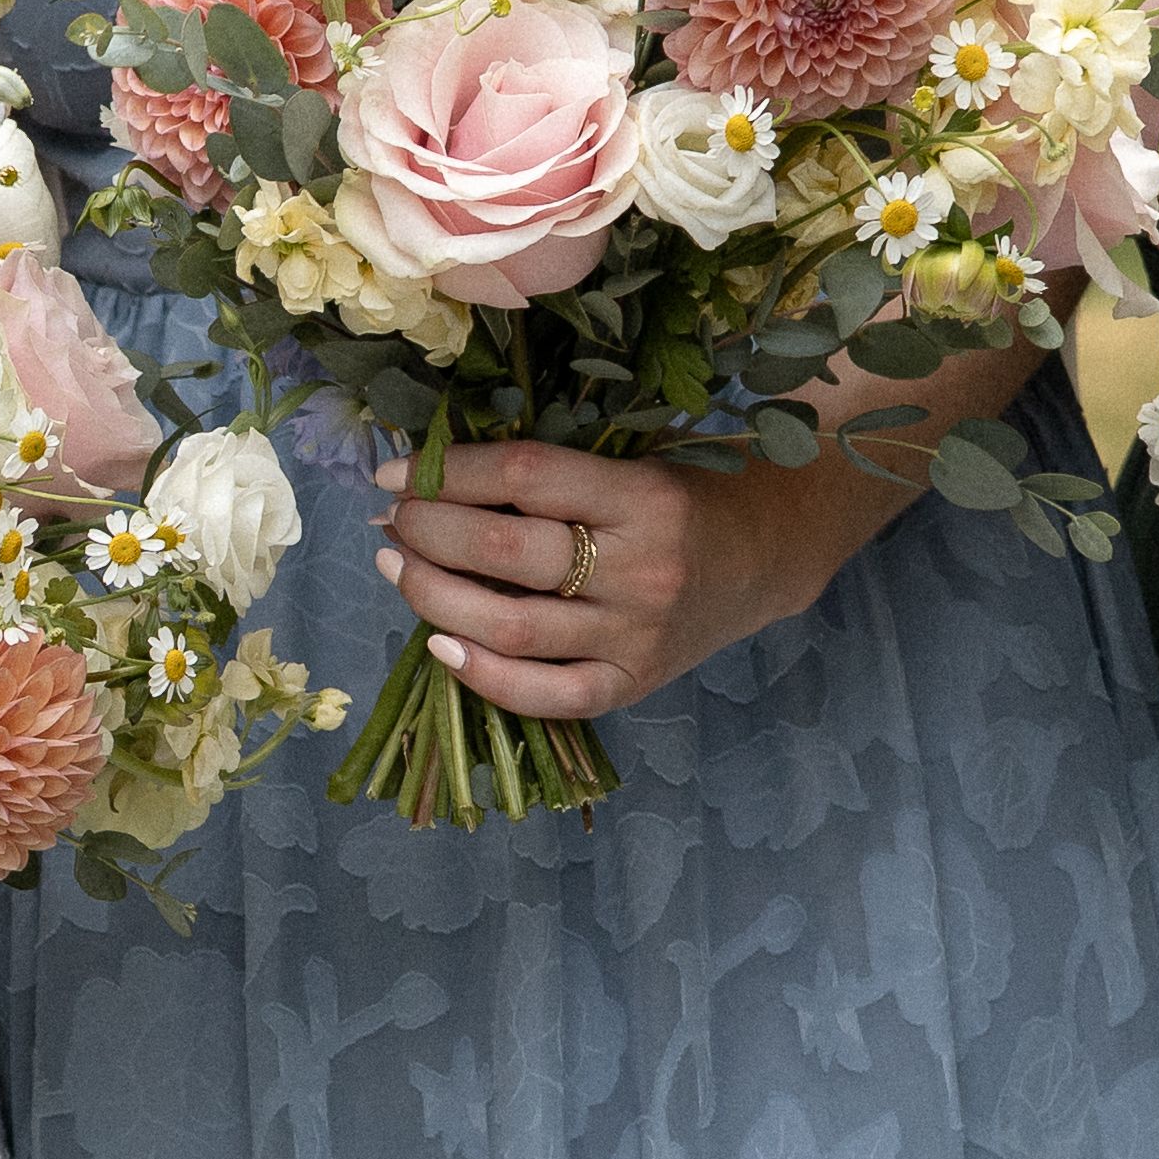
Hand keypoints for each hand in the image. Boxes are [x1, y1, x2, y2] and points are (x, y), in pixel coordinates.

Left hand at [373, 444, 819, 721]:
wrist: (764, 556)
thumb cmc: (681, 498)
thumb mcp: (629, 464)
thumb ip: (547, 473)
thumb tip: (429, 477)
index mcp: (643, 495)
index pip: (525, 474)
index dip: (447, 472)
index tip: (394, 472)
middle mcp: (642, 569)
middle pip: (505, 552)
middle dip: (429, 532)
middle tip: (393, 521)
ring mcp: (637, 635)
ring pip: (510, 626)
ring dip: (433, 596)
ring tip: (396, 569)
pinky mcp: (632, 683)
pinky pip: (544, 695)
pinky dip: (482, 676)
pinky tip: (439, 646)